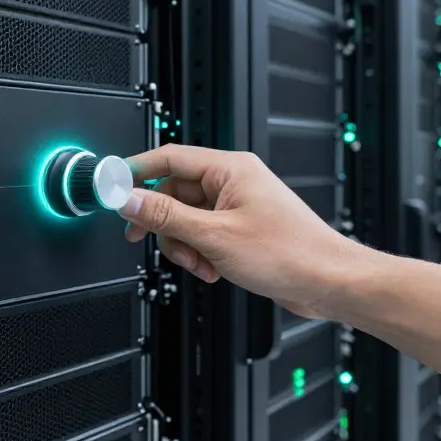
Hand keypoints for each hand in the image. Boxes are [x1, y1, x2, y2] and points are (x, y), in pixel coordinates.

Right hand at [118, 144, 359, 319]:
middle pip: (173, 192)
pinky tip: (214, 269)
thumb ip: (165, 216)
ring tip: (200, 263)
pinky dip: (200, 253)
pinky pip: (203, 234)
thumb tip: (128, 199)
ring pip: (186, 218)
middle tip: (147, 238)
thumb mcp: (213, 236)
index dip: (136, 171)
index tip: (112, 187)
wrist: (328, 282)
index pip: (168, 158)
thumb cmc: (290, 253)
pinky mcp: (240, 228)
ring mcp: (237, 206)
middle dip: (164, 223)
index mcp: (229, 169)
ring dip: (184, 245)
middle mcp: (233, 182)